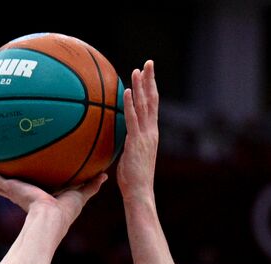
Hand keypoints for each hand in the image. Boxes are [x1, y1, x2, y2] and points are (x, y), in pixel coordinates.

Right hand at [0, 161, 106, 230]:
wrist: (50, 218)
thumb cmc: (65, 212)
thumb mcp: (80, 194)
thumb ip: (91, 185)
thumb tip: (104, 175)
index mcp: (40, 198)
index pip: (34, 188)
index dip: (32, 182)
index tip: (32, 174)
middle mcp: (25, 195)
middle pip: (15, 184)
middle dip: (10, 177)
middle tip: (6, 165)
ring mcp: (15, 192)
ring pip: (1, 181)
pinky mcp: (10, 189)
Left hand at [117, 60, 158, 198]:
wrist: (140, 193)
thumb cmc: (133, 180)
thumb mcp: (130, 157)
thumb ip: (127, 144)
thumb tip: (117, 138)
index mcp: (151, 134)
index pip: (152, 106)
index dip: (151, 89)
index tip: (148, 74)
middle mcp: (151, 132)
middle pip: (152, 100)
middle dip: (151, 80)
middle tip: (149, 63)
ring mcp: (145, 136)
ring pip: (144, 106)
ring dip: (141, 87)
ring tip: (138, 70)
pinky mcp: (136, 142)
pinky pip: (132, 119)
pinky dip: (130, 104)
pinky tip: (128, 90)